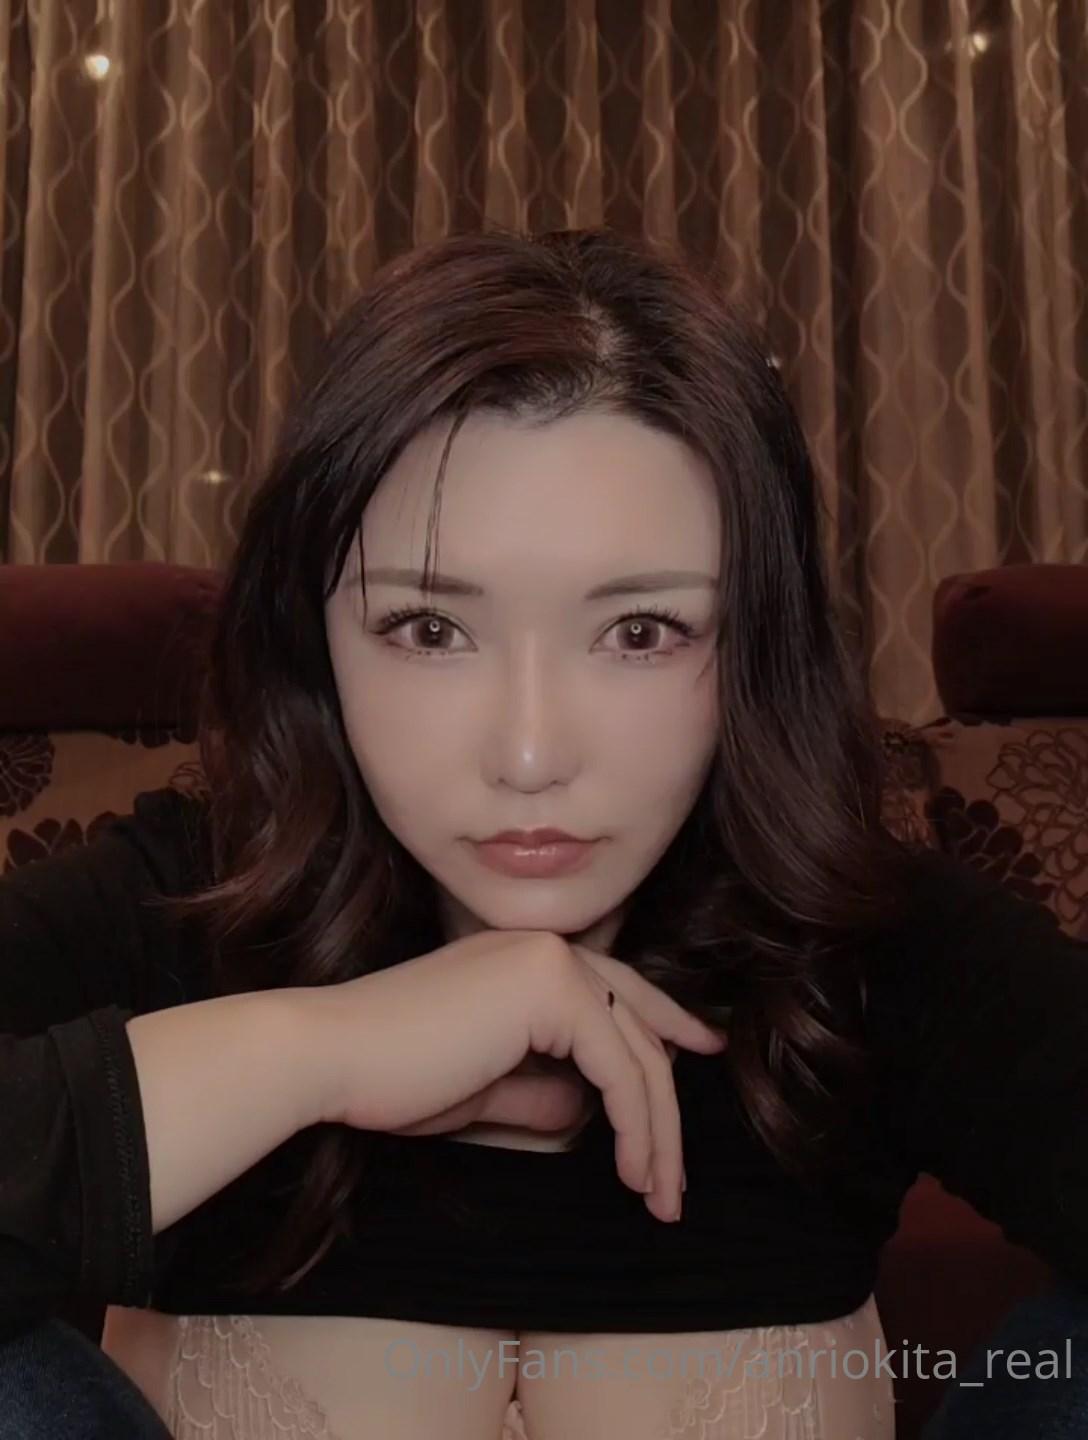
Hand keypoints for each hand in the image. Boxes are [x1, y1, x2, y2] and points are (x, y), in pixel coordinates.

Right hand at [303, 929, 726, 1222]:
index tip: (703, 1054)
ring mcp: (552, 961)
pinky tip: (634, 1172)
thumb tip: (584, 1111)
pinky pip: (620, 1066)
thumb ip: (538, 1088)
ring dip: (658, 1130)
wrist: (333, 1055)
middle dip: (667, 1107)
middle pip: (638, 1028)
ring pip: (639, 1052)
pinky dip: (637, 1125)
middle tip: (677, 1179)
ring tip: (660, 1195)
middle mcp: (548, 948)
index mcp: (527, 959)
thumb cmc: (392, 1075)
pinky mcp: (552, 990)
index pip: (617, 993)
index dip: (667, 1025)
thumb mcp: (482, 1086)